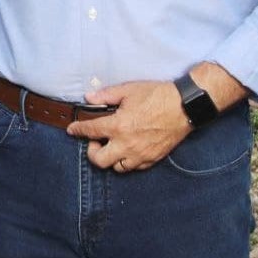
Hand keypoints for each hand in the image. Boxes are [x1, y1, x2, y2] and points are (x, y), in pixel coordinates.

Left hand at [65, 79, 190, 171]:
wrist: (184, 107)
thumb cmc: (156, 96)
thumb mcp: (128, 90)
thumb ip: (105, 95)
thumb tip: (89, 98)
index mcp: (118, 126)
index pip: (90, 131)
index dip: (77, 130)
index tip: (72, 130)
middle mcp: (127, 144)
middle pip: (99, 160)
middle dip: (92, 152)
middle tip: (95, 141)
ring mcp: (141, 154)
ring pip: (117, 168)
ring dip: (110, 159)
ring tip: (112, 146)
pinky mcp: (153, 159)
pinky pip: (135, 168)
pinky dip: (127, 161)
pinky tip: (127, 150)